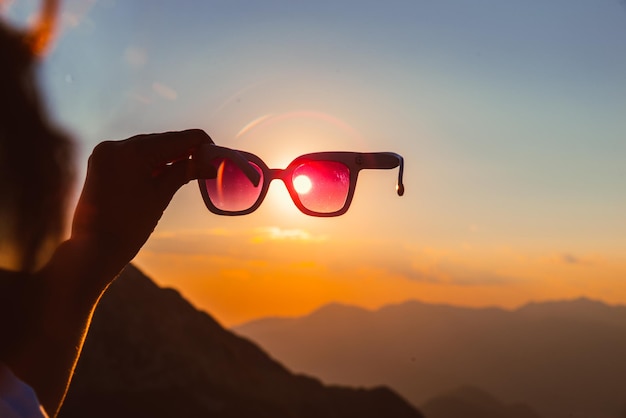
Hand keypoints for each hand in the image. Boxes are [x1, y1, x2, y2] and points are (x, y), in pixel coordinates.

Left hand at [70, 129, 257, 278]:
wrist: (94, 249)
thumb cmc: (129, 226)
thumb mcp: (161, 195)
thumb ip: (184, 172)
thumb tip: (209, 165)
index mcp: (132, 152)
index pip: (175, 138)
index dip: (198, 142)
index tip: (214, 149)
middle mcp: (115, 146)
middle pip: (160, 140)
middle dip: (183, 149)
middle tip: (205, 160)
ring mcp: (104, 154)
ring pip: (145, 147)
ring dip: (166, 155)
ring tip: (188, 166)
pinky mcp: (100, 163)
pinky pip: (131, 156)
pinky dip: (148, 161)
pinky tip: (165, 169)